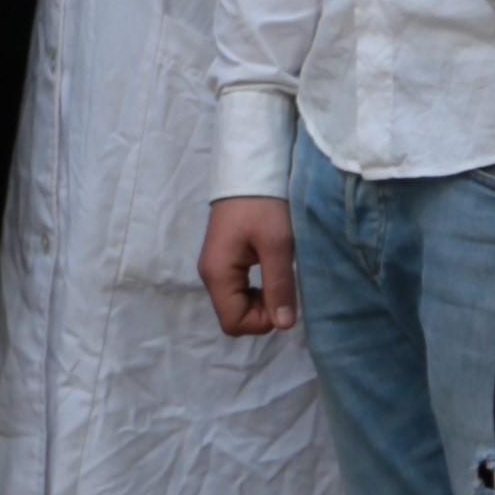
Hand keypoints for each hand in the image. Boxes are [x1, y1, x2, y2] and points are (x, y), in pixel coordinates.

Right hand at [202, 196, 296, 336]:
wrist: (249, 169)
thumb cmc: (263, 205)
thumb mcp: (277, 244)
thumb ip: (279, 286)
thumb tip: (284, 325)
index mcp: (217, 274)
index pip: (234, 323)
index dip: (261, 321)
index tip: (282, 298)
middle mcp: (210, 275)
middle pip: (233, 316)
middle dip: (261, 312)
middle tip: (283, 287)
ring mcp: (215, 267)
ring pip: (236, 304)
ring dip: (260, 301)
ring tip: (278, 276)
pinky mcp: (223, 259)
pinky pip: (237, 289)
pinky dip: (255, 289)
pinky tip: (269, 270)